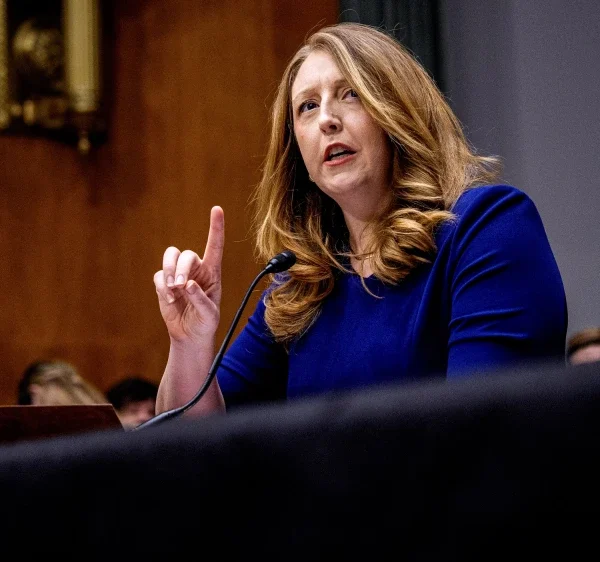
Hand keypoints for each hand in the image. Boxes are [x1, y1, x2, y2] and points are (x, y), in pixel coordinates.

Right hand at [154, 206, 223, 343]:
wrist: (190, 335)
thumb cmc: (206, 323)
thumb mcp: (210, 315)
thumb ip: (201, 300)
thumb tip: (188, 284)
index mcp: (213, 273)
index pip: (215, 246)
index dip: (216, 227)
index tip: (217, 209)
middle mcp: (196, 269)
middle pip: (186, 254)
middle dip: (181, 268)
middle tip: (180, 285)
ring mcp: (179, 274)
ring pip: (170, 257)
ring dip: (169, 270)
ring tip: (174, 290)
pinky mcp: (165, 283)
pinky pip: (159, 275)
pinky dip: (162, 287)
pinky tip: (170, 300)